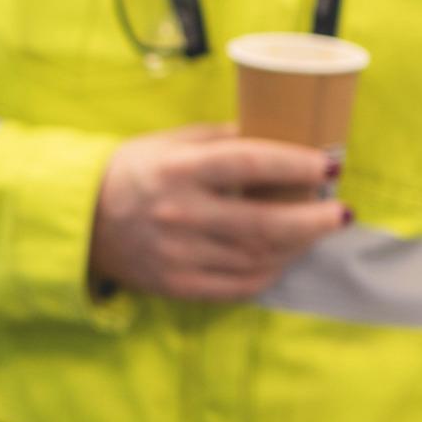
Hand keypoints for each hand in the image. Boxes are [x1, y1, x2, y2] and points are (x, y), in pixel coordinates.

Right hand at [89, 123, 348, 302]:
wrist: (80, 220)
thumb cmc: (131, 173)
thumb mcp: (168, 143)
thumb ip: (220, 139)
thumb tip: (278, 135)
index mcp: (177, 170)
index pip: (249, 164)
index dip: (295, 165)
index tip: (328, 165)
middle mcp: (179, 214)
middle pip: (265, 223)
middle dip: (314, 219)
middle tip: (342, 211)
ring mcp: (179, 255)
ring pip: (258, 257)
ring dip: (298, 246)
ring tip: (317, 231)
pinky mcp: (178, 285)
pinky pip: (240, 286)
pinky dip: (270, 272)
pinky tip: (284, 257)